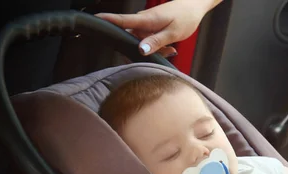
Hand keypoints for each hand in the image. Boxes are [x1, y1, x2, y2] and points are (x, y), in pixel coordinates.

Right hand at [95, 0, 218, 56]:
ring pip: (141, 43)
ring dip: (153, 50)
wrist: (194, 7)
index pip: (122, 20)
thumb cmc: (186, 17)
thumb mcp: (173, 33)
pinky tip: (169, 48)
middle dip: (142, 51)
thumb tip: (140, 50)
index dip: (107, 21)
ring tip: (170, 49)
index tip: (93, 21)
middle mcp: (142, 22)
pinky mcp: (149, 28)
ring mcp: (145, 25)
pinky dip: (157, 47)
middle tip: (163, 52)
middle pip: (131, 40)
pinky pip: (147, 41)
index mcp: (146, 20)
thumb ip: (156, 42)